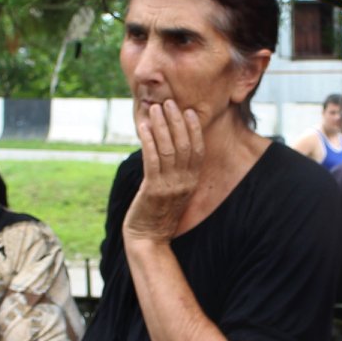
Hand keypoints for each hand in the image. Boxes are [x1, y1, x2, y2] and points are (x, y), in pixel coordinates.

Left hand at [124, 99, 203, 242]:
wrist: (149, 237)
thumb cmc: (158, 212)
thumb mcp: (174, 190)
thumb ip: (176, 171)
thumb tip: (170, 146)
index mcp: (192, 181)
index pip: (198, 150)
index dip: (194, 129)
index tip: (188, 111)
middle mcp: (184, 182)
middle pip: (184, 145)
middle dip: (176, 121)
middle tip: (169, 102)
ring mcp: (170, 186)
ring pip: (168, 149)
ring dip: (161, 126)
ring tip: (154, 109)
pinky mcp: (153, 190)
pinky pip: (152, 160)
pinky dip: (148, 141)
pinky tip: (143, 128)